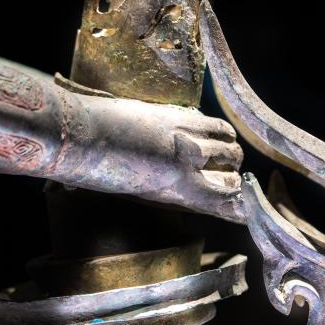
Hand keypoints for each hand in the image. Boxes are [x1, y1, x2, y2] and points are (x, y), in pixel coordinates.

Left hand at [88, 97, 244, 222]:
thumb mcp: (135, 191)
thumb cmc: (95, 170)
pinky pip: (215, 125)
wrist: (79, 134)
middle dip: (232, 178)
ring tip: (221, 153)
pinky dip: (220, 131)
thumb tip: (182, 188)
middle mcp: (188, 167)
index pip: (223, 202)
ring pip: (229, 147)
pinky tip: (213, 133)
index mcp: (176, 192)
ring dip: (229, 152)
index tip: (244, 206)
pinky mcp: (180, 116)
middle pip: (232, 175)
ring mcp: (186, 139)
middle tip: (226, 175)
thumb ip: (164, 190)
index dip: (238, 207)